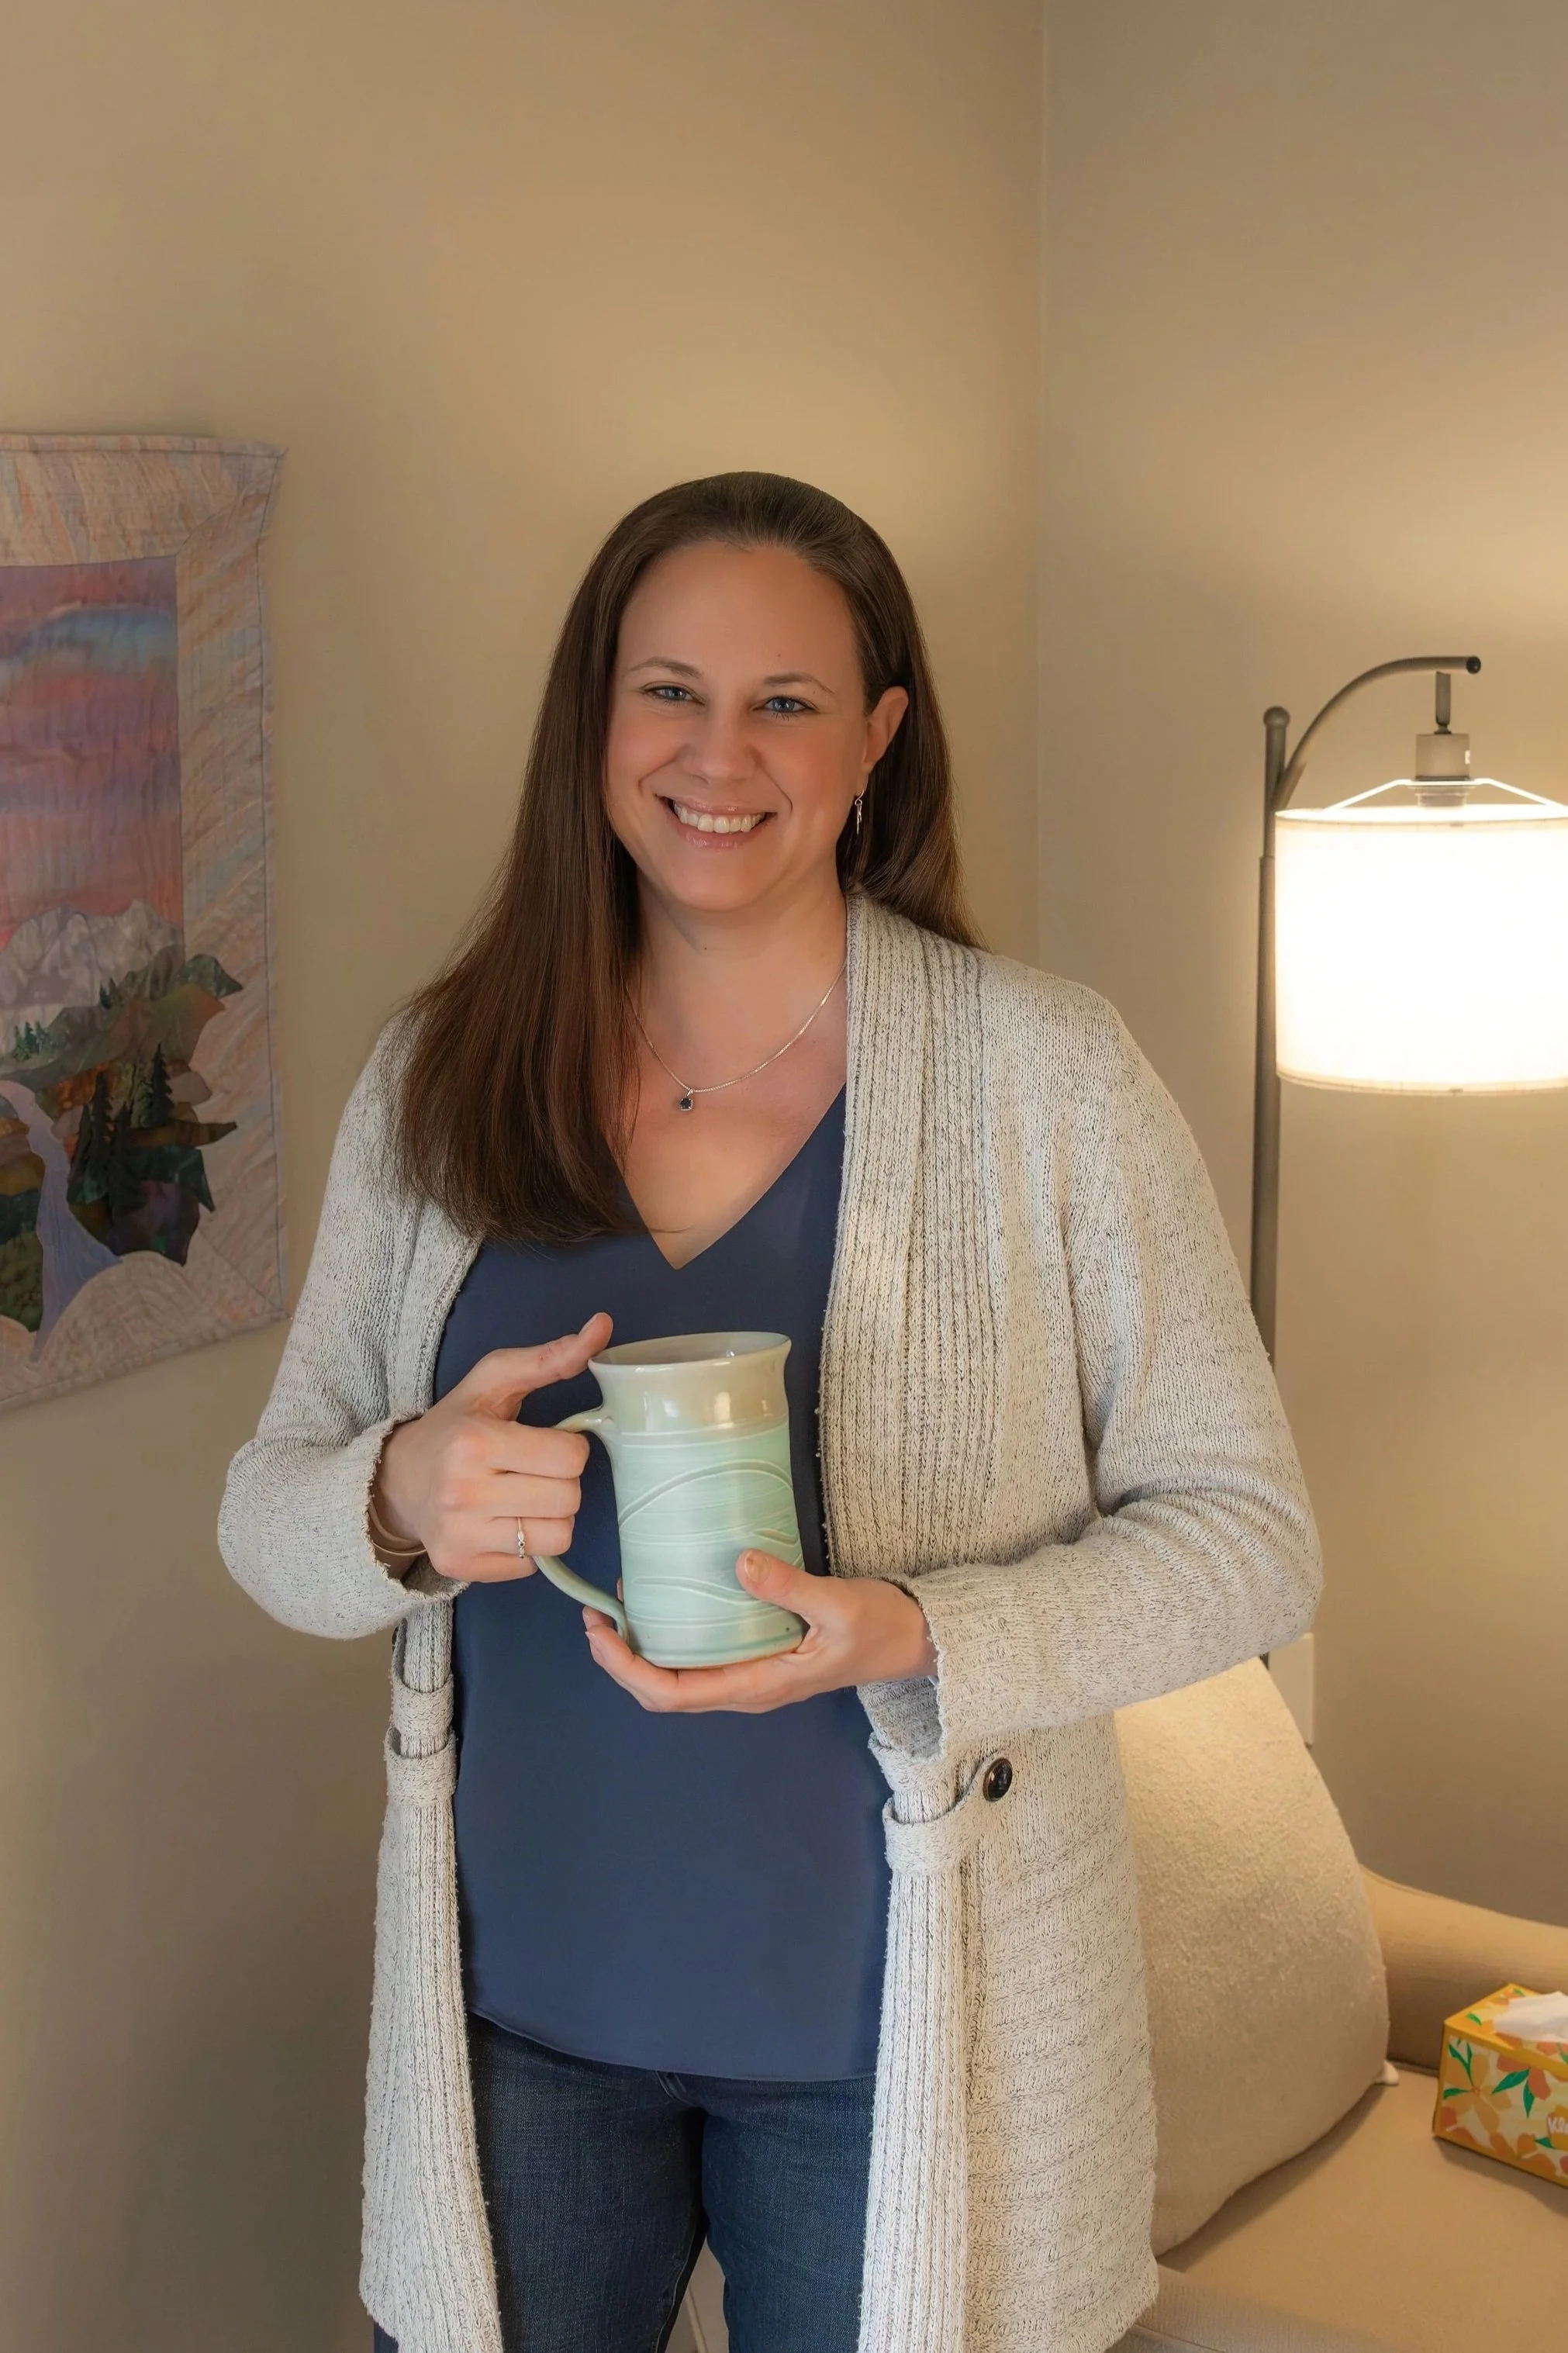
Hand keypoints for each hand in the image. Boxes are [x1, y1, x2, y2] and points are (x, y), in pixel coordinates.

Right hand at [372, 1312, 612, 1582]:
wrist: (399, 1479)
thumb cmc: (456, 1425)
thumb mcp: (494, 1381)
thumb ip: (551, 1358)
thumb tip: (603, 1326)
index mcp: (475, 1442)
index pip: (570, 1457)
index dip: (567, 1448)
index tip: (543, 1443)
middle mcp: (463, 1493)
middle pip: (569, 1500)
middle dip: (561, 1482)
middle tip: (532, 1471)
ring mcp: (460, 1536)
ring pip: (558, 1538)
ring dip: (550, 1516)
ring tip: (522, 1498)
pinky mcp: (459, 1568)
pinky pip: (532, 1564)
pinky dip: (527, 1545)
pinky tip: (503, 1522)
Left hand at [583, 1547, 935, 1712]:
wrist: (913, 1641)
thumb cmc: (878, 1627)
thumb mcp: (838, 1603)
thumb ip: (790, 1585)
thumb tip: (740, 1562)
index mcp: (759, 1685)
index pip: (674, 1694)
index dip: (628, 1669)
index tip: (601, 1632)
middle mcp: (747, 1689)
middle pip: (665, 1692)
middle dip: (622, 1661)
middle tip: (597, 1615)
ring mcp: (751, 1676)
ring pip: (679, 1678)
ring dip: (642, 1650)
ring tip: (618, 1607)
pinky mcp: (758, 1658)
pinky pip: (700, 1659)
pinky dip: (670, 1637)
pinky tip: (665, 1602)